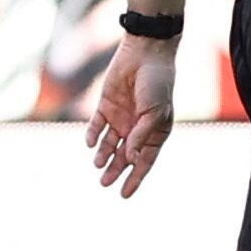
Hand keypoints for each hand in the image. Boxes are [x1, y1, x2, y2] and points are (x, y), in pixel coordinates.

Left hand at [86, 31, 176, 195]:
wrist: (146, 54)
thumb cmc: (158, 84)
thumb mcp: (155, 113)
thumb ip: (142, 136)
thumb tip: (129, 158)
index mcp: (155, 132)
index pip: (144, 161)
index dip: (135, 178)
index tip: (124, 195)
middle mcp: (137, 128)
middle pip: (124, 156)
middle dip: (115, 171)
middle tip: (105, 183)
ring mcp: (121, 118)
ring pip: (109, 144)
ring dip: (104, 156)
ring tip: (99, 166)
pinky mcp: (106, 106)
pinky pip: (97, 126)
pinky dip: (93, 136)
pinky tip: (92, 144)